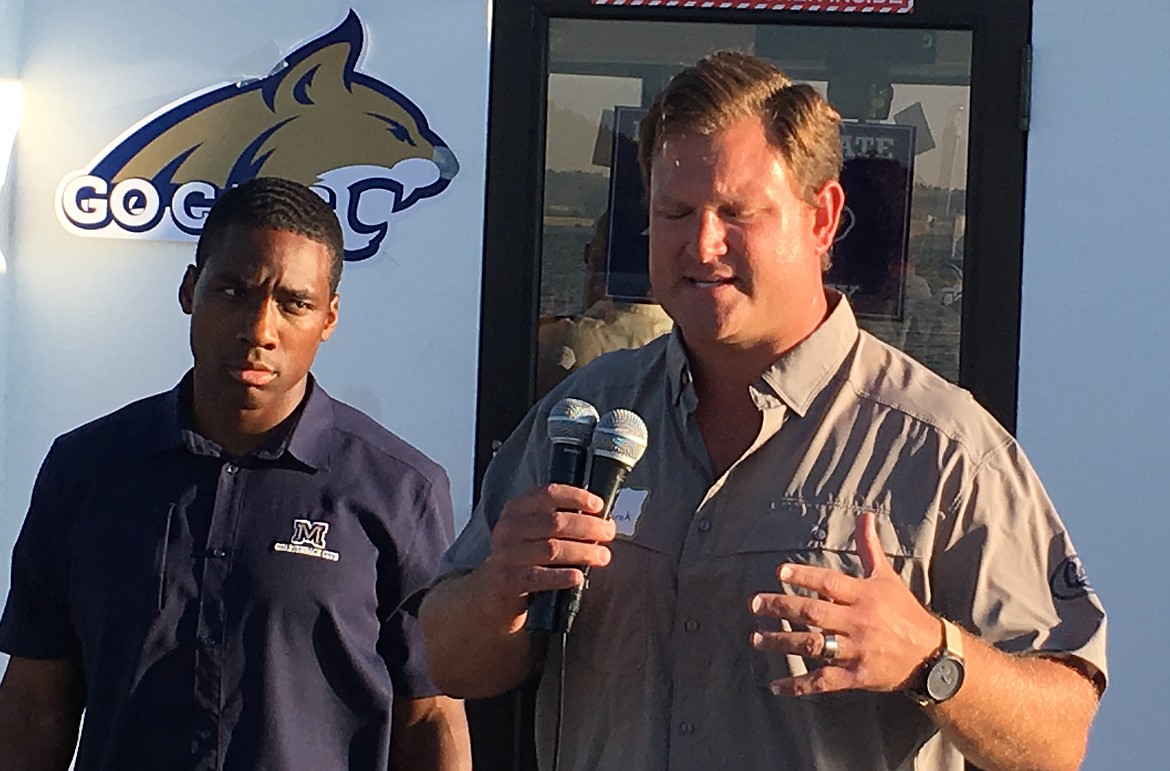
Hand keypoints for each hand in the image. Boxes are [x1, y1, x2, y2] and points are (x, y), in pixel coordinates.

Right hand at [477, 484, 615, 629]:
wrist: (491, 591)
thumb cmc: (523, 556)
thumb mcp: (531, 531)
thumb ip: (557, 520)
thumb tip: (601, 519)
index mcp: (516, 509)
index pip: (548, 494)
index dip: (576, 497)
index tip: (598, 505)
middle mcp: (508, 528)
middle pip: (555, 522)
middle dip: (588, 526)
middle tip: (609, 532)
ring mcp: (506, 554)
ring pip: (552, 549)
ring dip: (583, 551)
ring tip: (603, 556)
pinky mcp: (508, 580)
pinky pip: (539, 577)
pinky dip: (562, 576)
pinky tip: (579, 576)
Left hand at [749, 511, 941, 695]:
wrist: (932, 655)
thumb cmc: (904, 612)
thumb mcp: (887, 577)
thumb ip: (869, 548)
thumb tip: (865, 516)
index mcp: (864, 595)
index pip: (829, 583)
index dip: (804, 577)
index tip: (779, 572)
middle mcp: (859, 621)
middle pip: (814, 613)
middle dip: (782, 608)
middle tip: (755, 605)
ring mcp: (857, 650)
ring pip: (814, 646)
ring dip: (782, 642)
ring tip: (757, 639)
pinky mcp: (857, 676)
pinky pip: (823, 681)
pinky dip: (798, 685)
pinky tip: (775, 686)